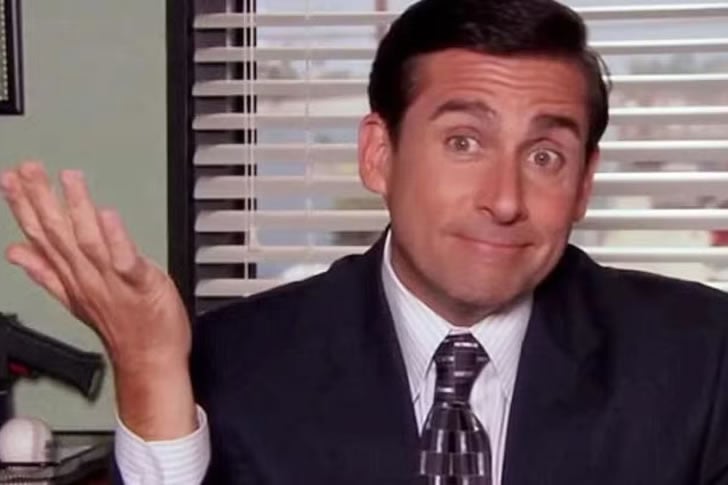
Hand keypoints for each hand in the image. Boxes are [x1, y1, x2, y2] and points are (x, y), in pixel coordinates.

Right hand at [0, 161, 195, 439]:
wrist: (150, 361)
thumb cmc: (122, 328)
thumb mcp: (76, 298)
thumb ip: (46, 272)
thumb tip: (16, 252)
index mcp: (71, 277)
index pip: (39, 237)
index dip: (22, 207)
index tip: (8, 179)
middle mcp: (86, 277)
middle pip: (57, 234)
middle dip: (40, 199)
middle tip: (28, 169)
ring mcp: (111, 282)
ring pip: (87, 241)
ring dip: (76, 209)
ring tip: (68, 178)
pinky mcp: (141, 286)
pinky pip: (125, 261)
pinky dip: (115, 239)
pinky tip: (107, 215)